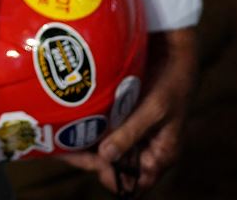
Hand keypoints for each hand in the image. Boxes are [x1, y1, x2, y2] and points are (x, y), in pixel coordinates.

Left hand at [68, 26, 195, 190]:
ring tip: (61, 139)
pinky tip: (72, 123)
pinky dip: (91, 129)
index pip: (136, 183)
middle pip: (116, 166)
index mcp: (160, 155)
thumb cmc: (172, 84)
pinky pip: (106, 129)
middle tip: (63, 150)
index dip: (113, 179)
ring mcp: (133, 133)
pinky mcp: (124, 117)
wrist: (175, 54)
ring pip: (108, 149)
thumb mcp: (154, 110)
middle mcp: (145, 149)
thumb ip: (130, 134)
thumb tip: (106, 157)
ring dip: (88, 145)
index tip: (91, 165)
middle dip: (92, 160)